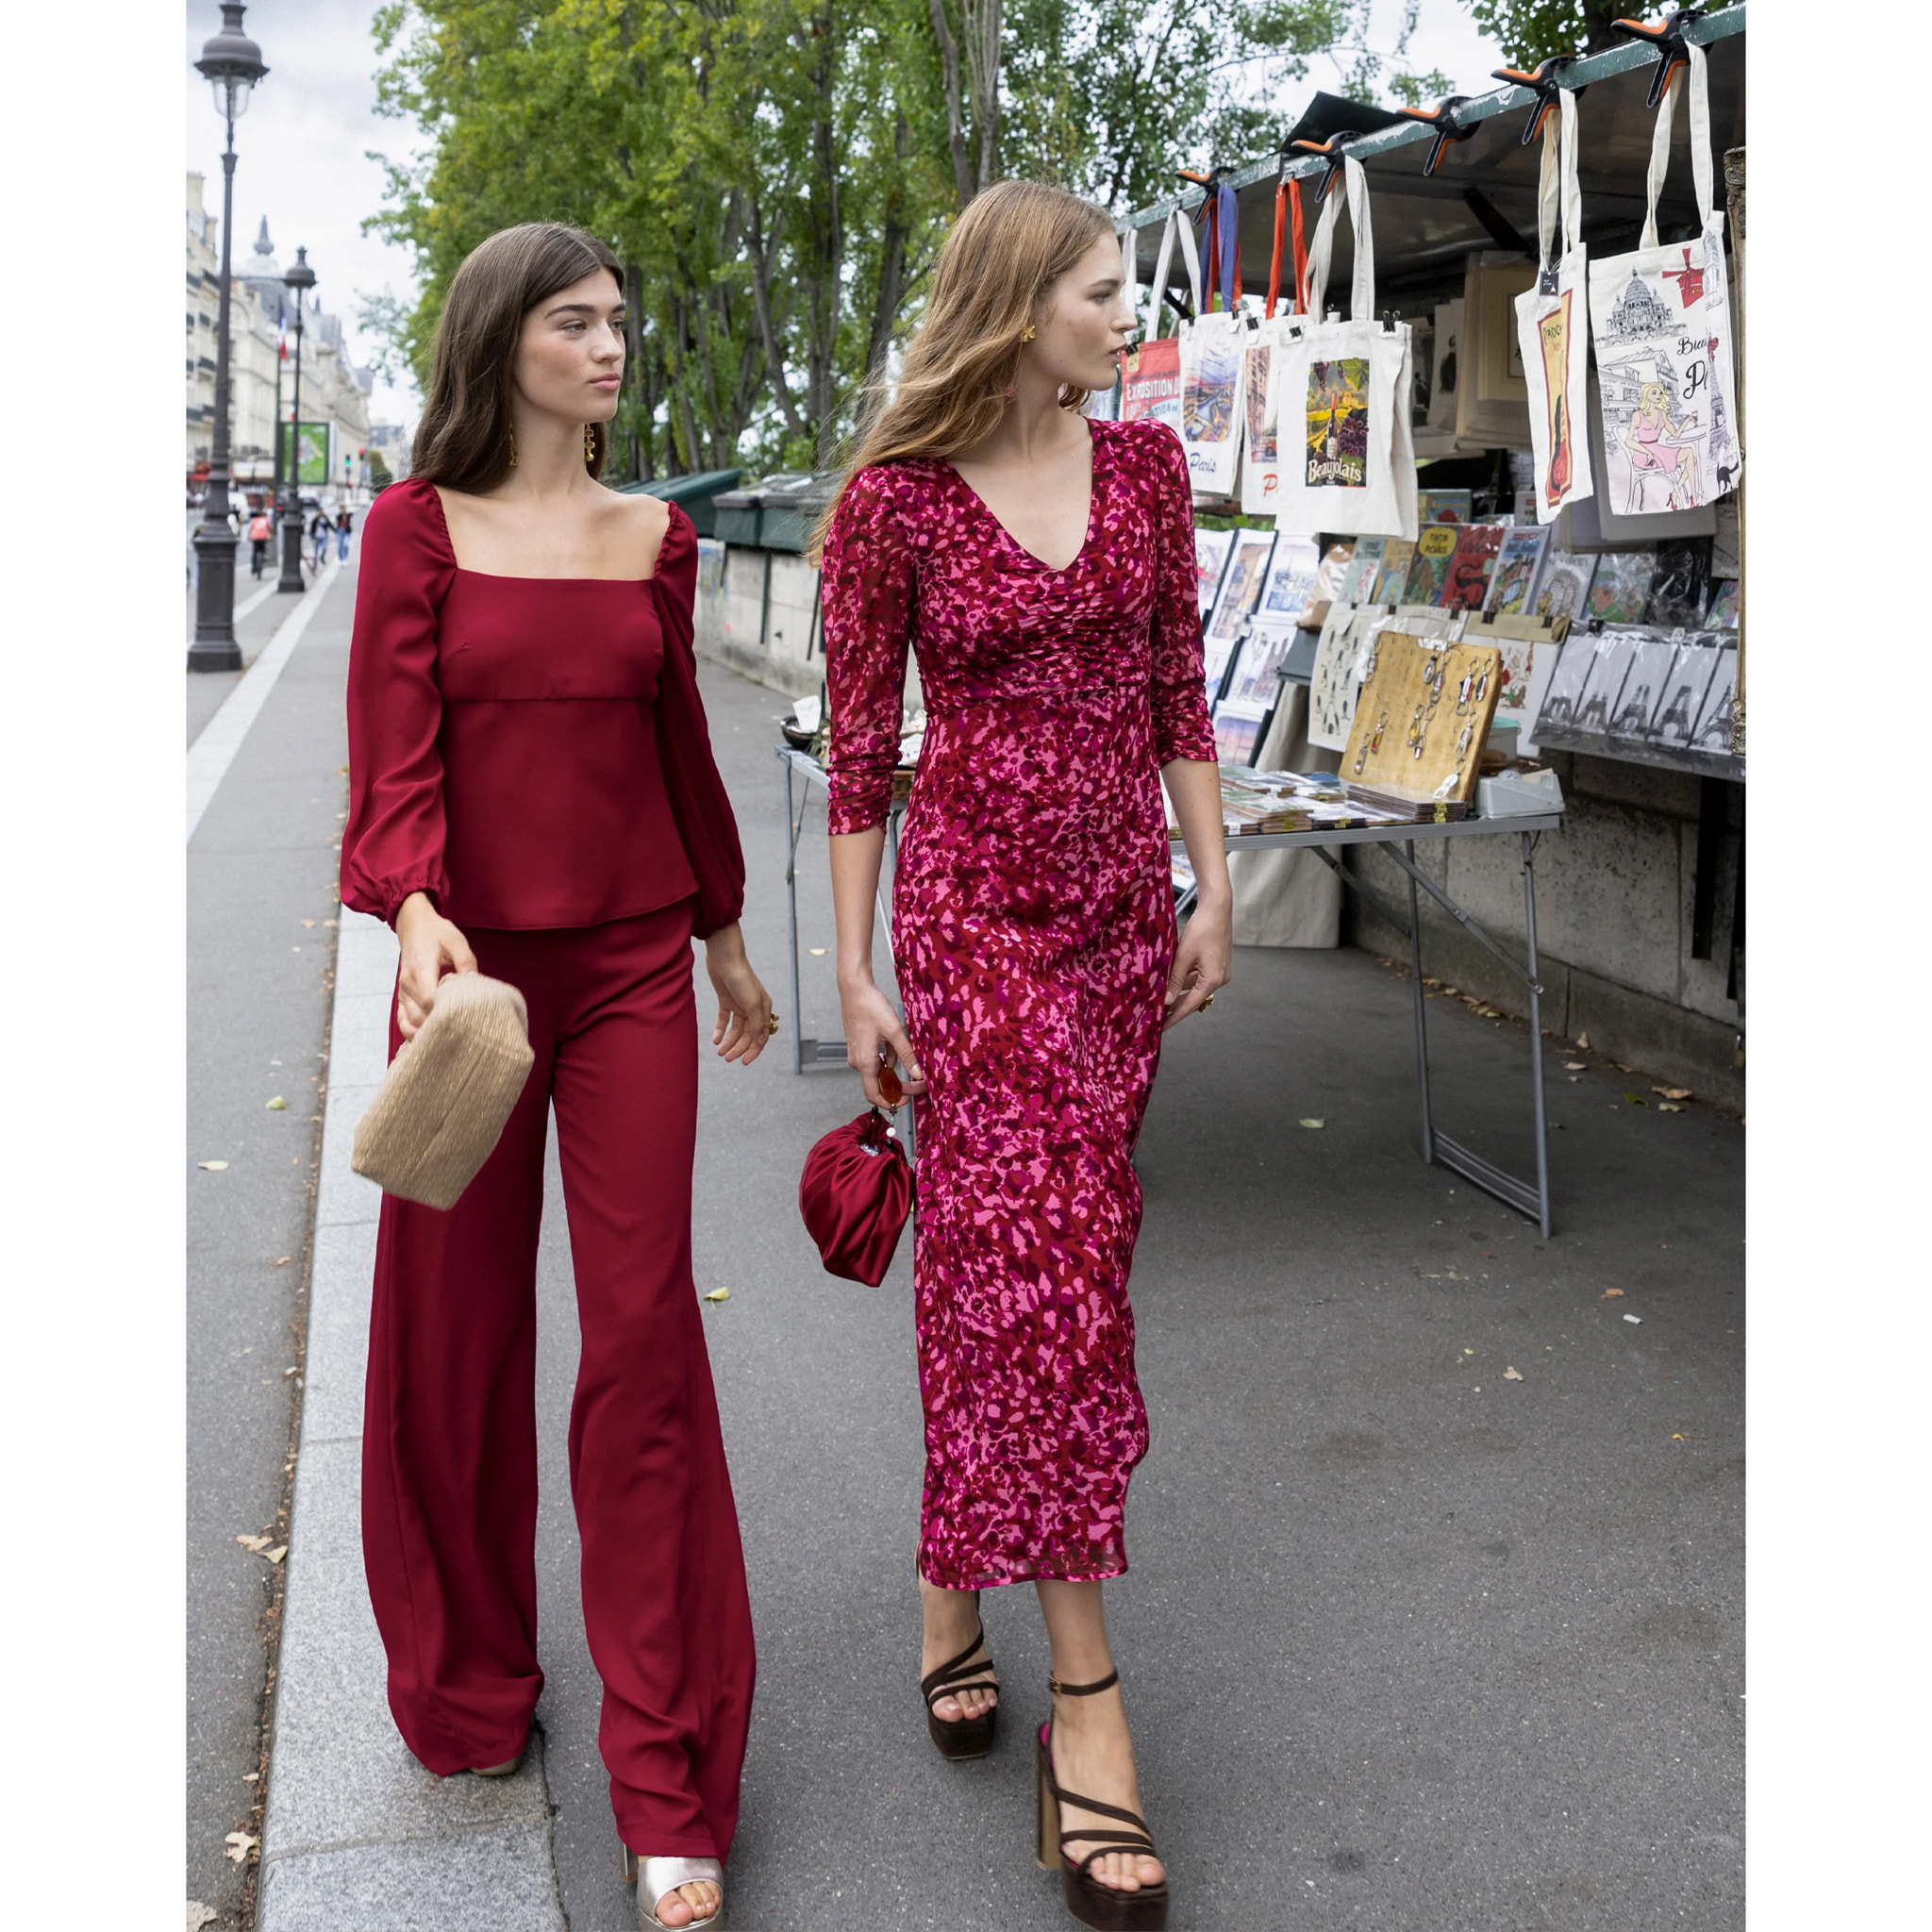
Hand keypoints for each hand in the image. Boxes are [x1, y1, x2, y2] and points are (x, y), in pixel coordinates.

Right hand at [395, 892, 476, 1041]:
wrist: (414, 925)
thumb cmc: (436, 933)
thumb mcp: (456, 941)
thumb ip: (466, 961)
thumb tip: (474, 981)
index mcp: (420, 970)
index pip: (429, 1001)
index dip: (444, 1014)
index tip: (464, 1022)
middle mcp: (407, 984)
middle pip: (418, 1017)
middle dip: (437, 1029)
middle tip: (461, 1037)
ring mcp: (402, 992)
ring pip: (408, 1023)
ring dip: (425, 1034)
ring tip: (447, 1042)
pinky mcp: (403, 997)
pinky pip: (402, 1021)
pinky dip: (413, 1032)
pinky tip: (429, 1039)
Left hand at [704, 924, 773, 1064]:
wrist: (724, 958)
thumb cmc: (741, 978)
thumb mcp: (752, 1003)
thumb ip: (756, 1024)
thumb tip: (760, 1041)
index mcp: (764, 1009)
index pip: (761, 1035)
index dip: (754, 1050)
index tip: (744, 1062)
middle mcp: (753, 1008)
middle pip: (747, 1034)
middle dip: (738, 1047)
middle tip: (726, 1058)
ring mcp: (739, 1004)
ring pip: (736, 1029)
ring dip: (728, 1041)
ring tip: (720, 1051)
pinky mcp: (726, 1000)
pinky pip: (724, 1019)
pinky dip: (720, 1029)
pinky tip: (715, 1039)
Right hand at [839, 973, 925, 1108]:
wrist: (854, 988)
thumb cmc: (870, 1007)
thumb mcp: (894, 1032)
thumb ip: (907, 1055)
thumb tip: (918, 1074)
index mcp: (865, 1062)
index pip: (874, 1094)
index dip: (890, 1101)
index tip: (906, 1100)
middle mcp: (858, 1061)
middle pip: (878, 1084)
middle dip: (899, 1085)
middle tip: (918, 1082)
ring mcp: (857, 1054)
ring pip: (879, 1070)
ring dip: (895, 1068)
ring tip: (909, 1055)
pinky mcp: (859, 1046)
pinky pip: (876, 1059)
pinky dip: (888, 1057)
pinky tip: (895, 1044)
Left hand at [1163, 898, 1230, 1030]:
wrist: (1217, 908)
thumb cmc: (1202, 928)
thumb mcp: (1182, 956)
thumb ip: (1174, 980)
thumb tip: (1167, 1001)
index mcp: (1213, 980)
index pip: (1190, 1005)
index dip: (1174, 1017)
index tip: (1161, 1027)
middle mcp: (1220, 979)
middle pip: (1193, 998)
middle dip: (1175, 1006)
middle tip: (1157, 1017)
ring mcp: (1220, 972)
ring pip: (1195, 987)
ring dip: (1179, 992)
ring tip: (1159, 1000)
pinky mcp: (1217, 964)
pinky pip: (1198, 977)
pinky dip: (1185, 980)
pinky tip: (1170, 982)